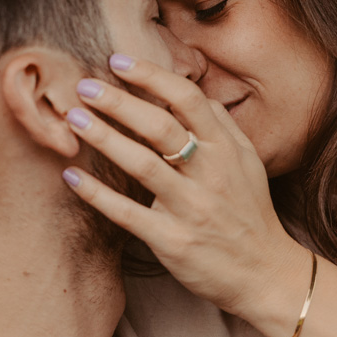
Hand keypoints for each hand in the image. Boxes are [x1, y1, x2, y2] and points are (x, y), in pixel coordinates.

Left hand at [62, 54, 305, 318]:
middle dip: (119, 102)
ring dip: (105, 139)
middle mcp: (210, 174)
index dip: (152, 76)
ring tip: (73, 119)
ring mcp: (191, 208)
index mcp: (226, 150)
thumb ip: (222, 126)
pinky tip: (72, 175)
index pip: (188, 99)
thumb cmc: (250, 213)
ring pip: (143, 165)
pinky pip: (128, 213)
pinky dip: (97, 194)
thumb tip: (195, 93)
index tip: (118, 62)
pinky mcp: (172, 241)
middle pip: (161, 126)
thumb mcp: (249, 163)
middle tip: (83, 86)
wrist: (265, 275)